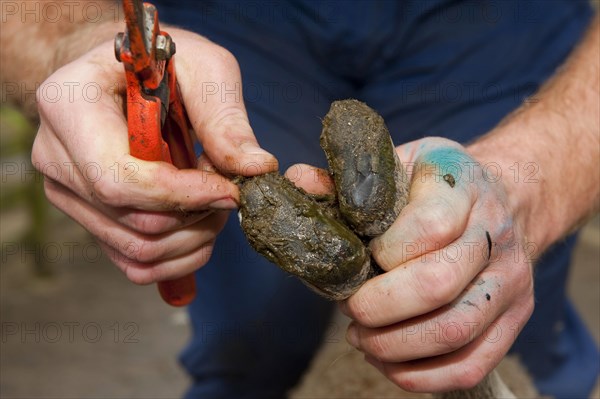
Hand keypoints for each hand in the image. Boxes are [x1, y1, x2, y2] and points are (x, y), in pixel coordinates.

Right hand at [32, 29, 277, 283]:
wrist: (125, 74)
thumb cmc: (161, 62)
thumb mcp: (202, 67)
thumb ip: (225, 118)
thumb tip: (255, 169)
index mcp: (70, 107)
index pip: (120, 178)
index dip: (184, 195)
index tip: (231, 190)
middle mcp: (56, 155)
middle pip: (133, 221)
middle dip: (197, 216)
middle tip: (228, 189)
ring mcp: (68, 192)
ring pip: (137, 249)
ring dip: (194, 238)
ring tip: (216, 201)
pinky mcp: (88, 217)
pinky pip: (135, 261)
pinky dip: (180, 255)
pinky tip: (201, 225)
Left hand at [287, 137, 533, 391]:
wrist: (503, 199)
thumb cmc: (433, 186)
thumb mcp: (396, 165)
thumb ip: (345, 179)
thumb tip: (295, 180)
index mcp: (462, 187)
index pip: (427, 228)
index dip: (382, 253)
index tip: (359, 257)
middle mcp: (495, 235)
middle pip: (437, 285)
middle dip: (378, 307)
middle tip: (350, 309)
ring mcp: (511, 281)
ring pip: (453, 332)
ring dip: (394, 346)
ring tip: (361, 337)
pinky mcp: (514, 319)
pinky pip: (471, 366)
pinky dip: (420, 376)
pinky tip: (388, 359)